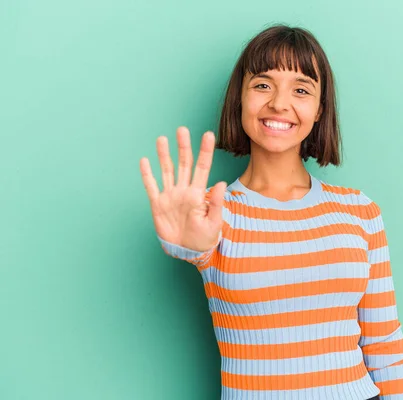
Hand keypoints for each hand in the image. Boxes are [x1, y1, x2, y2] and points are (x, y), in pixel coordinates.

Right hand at [139, 126, 226, 251]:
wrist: (188, 252)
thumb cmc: (205, 238)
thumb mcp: (214, 222)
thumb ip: (217, 203)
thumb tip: (222, 183)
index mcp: (199, 193)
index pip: (202, 168)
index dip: (205, 151)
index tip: (208, 135)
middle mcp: (184, 191)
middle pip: (183, 164)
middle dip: (183, 147)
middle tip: (182, 129)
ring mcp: (170, 196)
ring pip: (166, 171)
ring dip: (164, 155)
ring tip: (162, 139)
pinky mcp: (158, 205)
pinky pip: (151, 187)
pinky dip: (147, 175)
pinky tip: (144, 161)